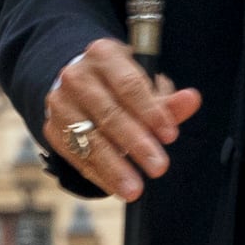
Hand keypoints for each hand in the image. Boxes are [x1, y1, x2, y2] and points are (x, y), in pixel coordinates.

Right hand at [43, 38, 205, 201]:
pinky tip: (115, 186)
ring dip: (113, 167)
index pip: (129, 85)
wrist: (78, 82)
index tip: (170, 136)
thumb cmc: (120, 83)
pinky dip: (97, 173)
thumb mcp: (145, 83)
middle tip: (159, 167)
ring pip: (88, 139)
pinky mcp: (52, 128)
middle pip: (109, 114)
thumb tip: (192, 100)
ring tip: (134, 189)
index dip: (150, 112)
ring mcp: (60, 103)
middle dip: (136, 143)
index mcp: (103, 55)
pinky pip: (75, 155)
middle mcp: (77, 76)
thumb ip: (167, 99)